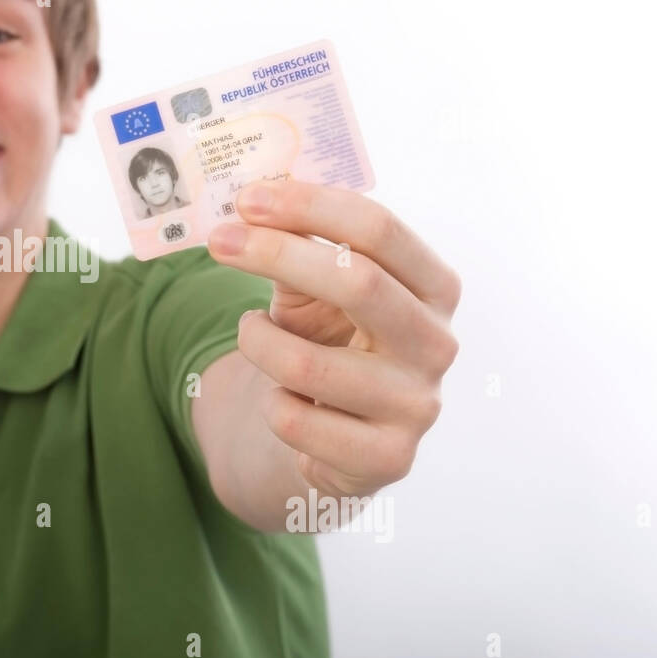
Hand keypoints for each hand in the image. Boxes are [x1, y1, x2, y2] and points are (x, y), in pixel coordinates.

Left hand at [206, 178, 461, 496]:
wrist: (334, 441)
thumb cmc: (327, 346)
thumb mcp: (315, 293)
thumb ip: (293, 248)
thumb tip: (248, 206)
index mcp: (433, 286)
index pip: (379, 228)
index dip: (309, 206)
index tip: (246, 199)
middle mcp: (437, 343)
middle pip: (357, 281)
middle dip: (275, 254)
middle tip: (219, 242)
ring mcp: (417, 405)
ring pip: (308, 364)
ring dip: (256, 341)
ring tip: (250, 334)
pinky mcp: (387, 459)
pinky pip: (295, 421)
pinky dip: (269, 402)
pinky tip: (278, 399)